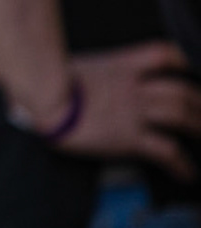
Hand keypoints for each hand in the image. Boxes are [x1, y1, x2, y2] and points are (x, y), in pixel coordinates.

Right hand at [48, 41, 200, 179]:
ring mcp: (134, 112)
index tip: (191, 69)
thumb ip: (90, 69)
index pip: (163, 54)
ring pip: (181, 116)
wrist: (43, 100)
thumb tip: (63, 70)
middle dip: (199, 103)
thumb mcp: (67, 65)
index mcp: (120, 66)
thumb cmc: (46, 82)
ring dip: (198, 128)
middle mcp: (133, 87)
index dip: (183, 61)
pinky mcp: (129, 137)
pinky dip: (182, 164)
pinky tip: (187, 173)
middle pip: (180, 90)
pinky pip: (167, 151)